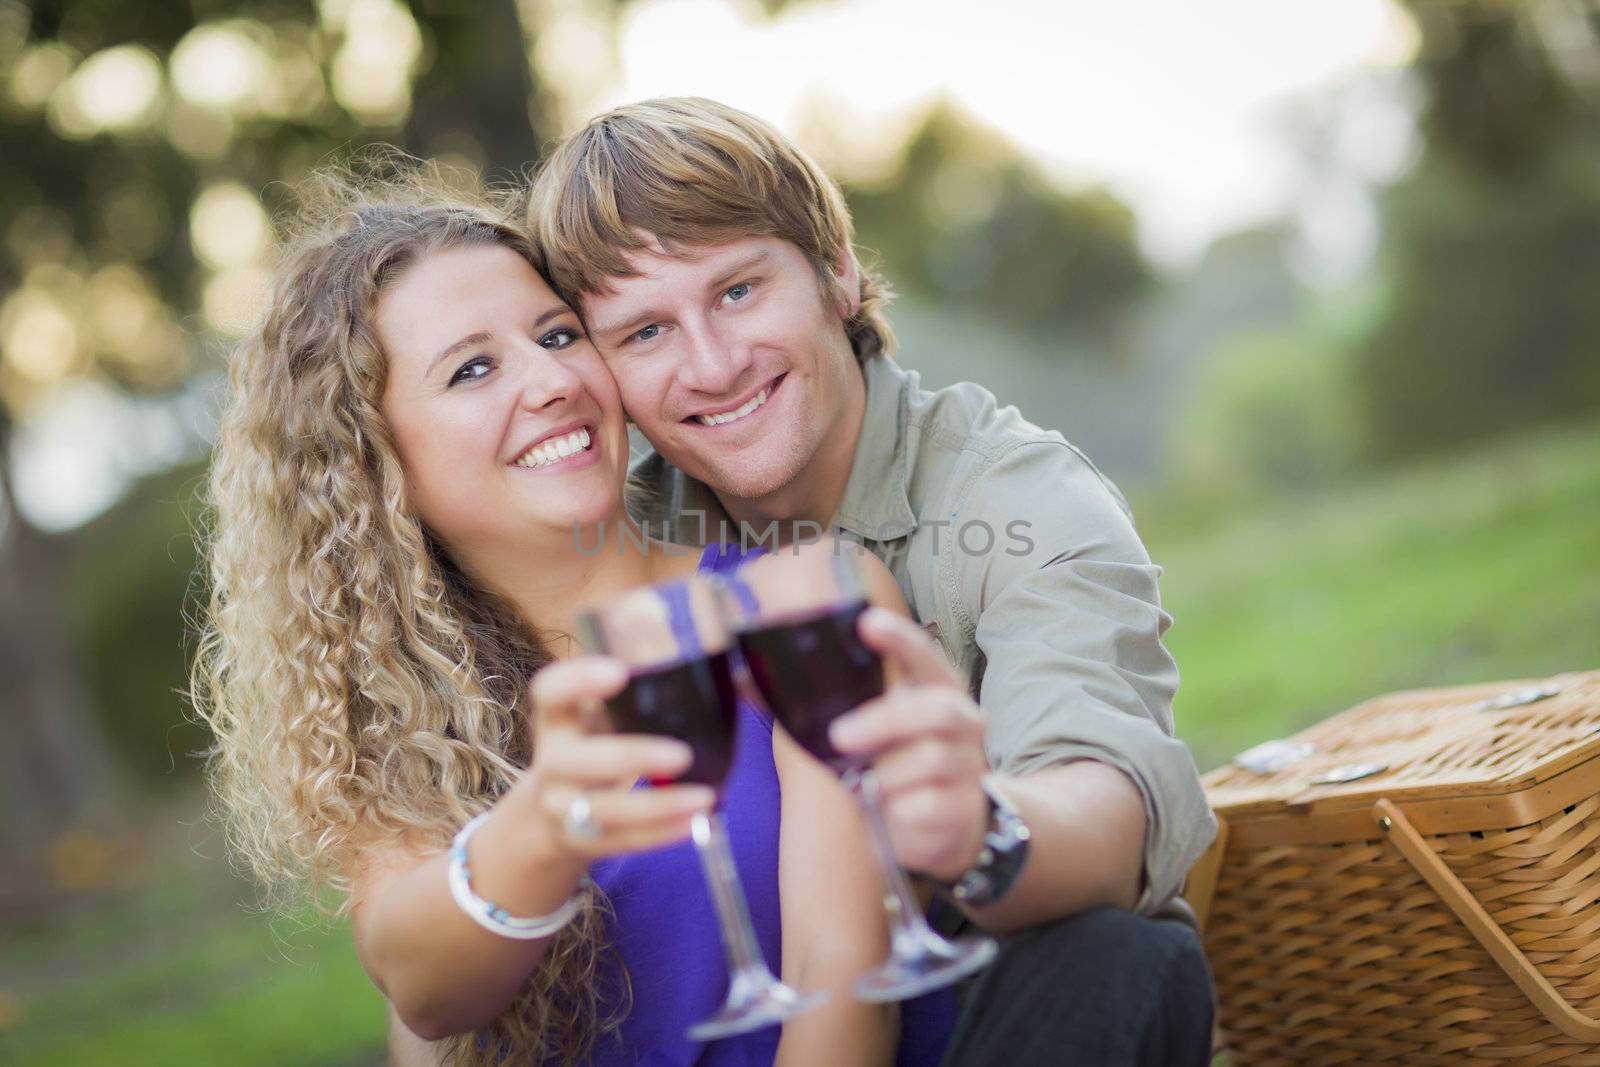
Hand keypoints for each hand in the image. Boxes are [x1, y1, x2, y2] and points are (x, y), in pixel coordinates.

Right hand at [520, 655, 715, 861]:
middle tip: (683, 754)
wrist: (548, 815)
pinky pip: (619, 840)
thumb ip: (640, 697)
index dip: (577, 680)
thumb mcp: (601, 718)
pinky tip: (696, 821)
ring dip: (655, 805)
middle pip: (572, 759)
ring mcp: (559, 805)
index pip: (548, 691)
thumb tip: (732, 678)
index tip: (619, 672)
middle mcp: (551, 760)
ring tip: (704, 797)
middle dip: (628, 757)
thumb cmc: (594, 747)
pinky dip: (660, 833)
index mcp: (557, 717)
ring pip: (597, 809)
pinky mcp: (579, 840)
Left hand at [828, 608, 990, 881]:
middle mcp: (962, 721)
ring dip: (884, 775)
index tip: (867, 623)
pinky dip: (896, 811)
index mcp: (936, 688)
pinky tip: (887, 812)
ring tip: (860, 785)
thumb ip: (818, 703)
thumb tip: (748, 679)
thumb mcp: (861, 729)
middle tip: (838, 736)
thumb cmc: (888, 764)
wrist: (931, 827)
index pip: (924, 655)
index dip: (900, 639)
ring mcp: (968, 766)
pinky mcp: (964, 810)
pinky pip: (926, 807)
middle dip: (885, 720)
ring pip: (928, 761)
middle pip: (936, 709)